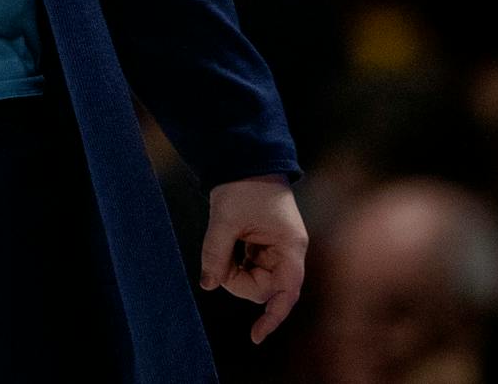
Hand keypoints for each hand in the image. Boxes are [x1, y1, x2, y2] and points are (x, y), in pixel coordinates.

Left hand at [201, 175, 307, 343]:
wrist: (246, 159)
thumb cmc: (242, 187)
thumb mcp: (224, 219)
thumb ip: (216, 253)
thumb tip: (207, 285)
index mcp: (290, 248)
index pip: (286, 292)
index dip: (272, 317)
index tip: (255, 337)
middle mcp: (288, 252)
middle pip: (265, 287)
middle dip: (238, 281)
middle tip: (218, 262)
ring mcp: (277, 249)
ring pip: (255, 278)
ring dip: (234, 270)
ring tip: (223, 243)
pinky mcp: (265, 245)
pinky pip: (250, 265)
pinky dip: (234, 262)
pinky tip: (228, 244)